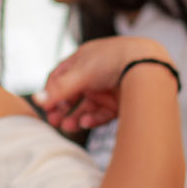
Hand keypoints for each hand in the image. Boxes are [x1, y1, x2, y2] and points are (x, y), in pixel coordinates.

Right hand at [34, 37, 176, 132]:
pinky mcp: (118, 103)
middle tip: (54, 122)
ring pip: (85, 107)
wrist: (149, 65)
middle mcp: (93, 75)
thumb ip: (59, 89)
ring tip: (68, 127)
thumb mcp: (81, 73)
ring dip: (75, 117)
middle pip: (71, 95)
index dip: (51, 92)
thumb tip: (37, 100)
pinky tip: (87, 122)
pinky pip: (101, 114)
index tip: (46, 107)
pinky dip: (93, 119)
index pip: (58, 78)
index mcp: (82, 61)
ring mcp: (106, 89)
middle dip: (61, 109)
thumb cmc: (114, 60)